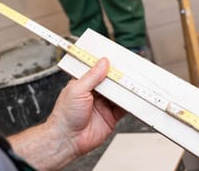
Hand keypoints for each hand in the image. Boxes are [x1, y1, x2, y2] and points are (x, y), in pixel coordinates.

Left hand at [8, 58, 124, 169]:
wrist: (68, 139)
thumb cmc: (65, 116)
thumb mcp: (77, 90)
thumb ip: (92, 76)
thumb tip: (102, 63)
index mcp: (83, 84)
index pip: (97, 71)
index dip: (107, 65)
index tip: (117, 59)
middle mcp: (93, 94)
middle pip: (110, 82)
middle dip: (119, 77)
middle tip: (129, 70)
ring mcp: (103, 105)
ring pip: (118, 94)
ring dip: (125, 89)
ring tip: (133, 82)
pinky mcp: (110, 117)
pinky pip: (123, 108)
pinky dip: (129, 104)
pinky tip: (133, 98)